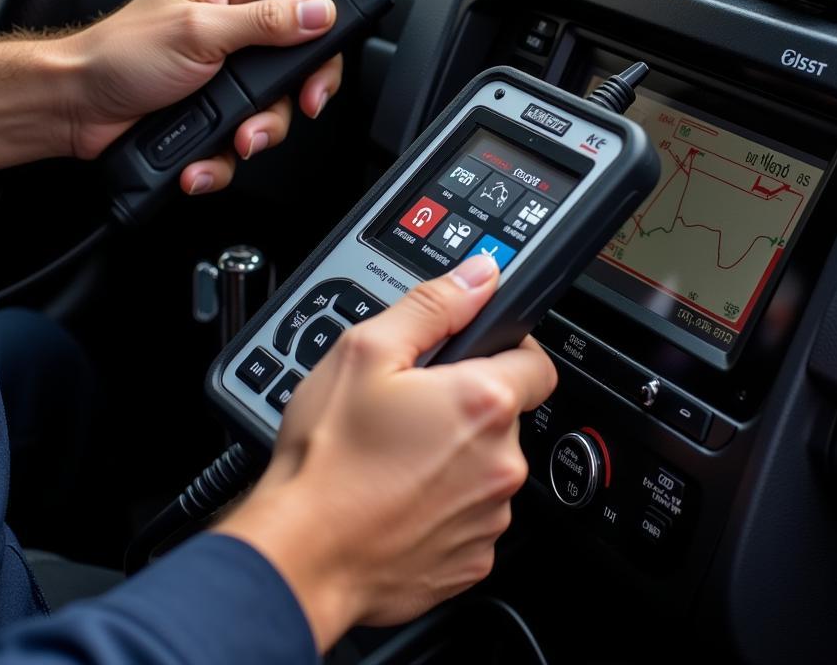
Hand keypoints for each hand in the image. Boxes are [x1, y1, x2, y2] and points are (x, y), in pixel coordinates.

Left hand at [0, 0, 342, 189]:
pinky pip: (243, 133)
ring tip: (234, 140)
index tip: (320, 64)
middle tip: (296, 108)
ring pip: (273, 106)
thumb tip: (319, 13)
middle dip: (290, 97)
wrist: (76, 108)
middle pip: (297, 60)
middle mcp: (232, 23)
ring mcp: (225, 70)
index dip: (322, 28)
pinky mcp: (214, 108)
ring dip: (257, 132)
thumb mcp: (200, 32)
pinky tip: (205, 157)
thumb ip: (266, 23)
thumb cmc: (118, 54)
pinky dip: (226, 155)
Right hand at [215, 254, 556, 650]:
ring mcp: (489, 517)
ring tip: (394, 457)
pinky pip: (470, 516)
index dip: (504, 351)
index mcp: (484, 403)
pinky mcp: (472, 561)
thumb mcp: (366, 352)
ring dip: (455, 458)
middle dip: (465, 406)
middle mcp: (501, 463)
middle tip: (408, 410)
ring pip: (486, 467)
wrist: (300, 556)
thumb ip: (433, 305)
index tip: (469, 359)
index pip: (536, 362)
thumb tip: (481, 276)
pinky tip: (397, 497)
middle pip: (505, 416)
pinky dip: (443, 506)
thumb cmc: (328, 459)